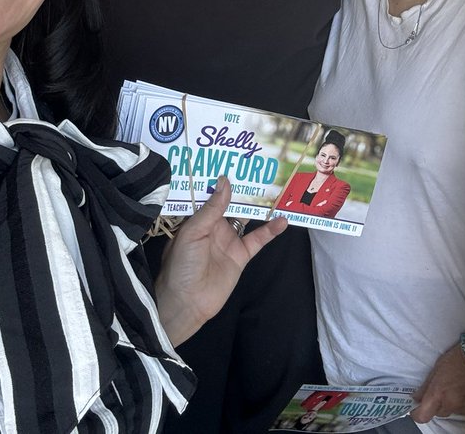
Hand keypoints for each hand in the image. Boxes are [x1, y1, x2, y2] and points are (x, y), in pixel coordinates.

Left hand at [153, 176, 287, 345]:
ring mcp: (229, 240)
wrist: (187, 302)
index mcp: (198, 218)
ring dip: (259, 206)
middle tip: (262, 169)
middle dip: (245, 189)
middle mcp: (214, 226)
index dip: (223, 180)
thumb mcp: (193, 232)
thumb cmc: (181, 265)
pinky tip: (282, 220)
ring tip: (276, 189)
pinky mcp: (241, 256)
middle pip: (232, 203)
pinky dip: (270, 230)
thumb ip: (212, 208)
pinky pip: (258, 240)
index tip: (237, 162)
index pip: (213, 194)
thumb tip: (226, 180)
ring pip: (247, 218)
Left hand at [410, 327, 464, 422]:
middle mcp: (450, 403)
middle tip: (437, 393)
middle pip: (436, 414)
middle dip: (434, 406)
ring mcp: (462, 407)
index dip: (417, 414)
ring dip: (447, 404)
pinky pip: (460, 410)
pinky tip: (459, 392)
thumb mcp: (435, 371)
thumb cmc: (454, 360)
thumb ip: (425, 387)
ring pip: (449, 412)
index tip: (416, 410)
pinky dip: (458, 404)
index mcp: (437, 394)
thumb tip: (416, 397)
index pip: (423, 416)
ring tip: (451, 390)